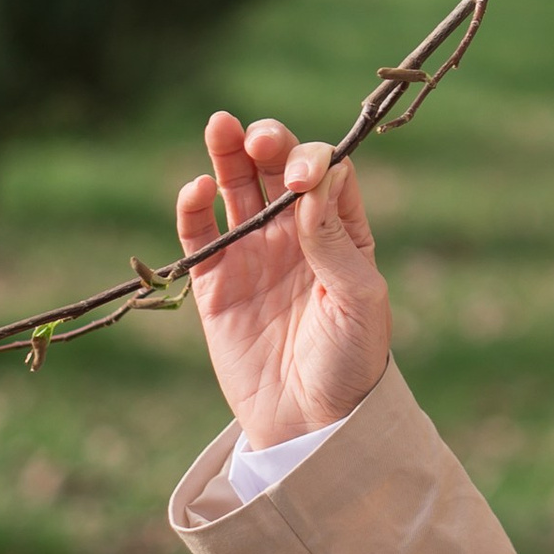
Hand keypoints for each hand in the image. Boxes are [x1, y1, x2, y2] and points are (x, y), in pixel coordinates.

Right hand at [174, 111, 392, 448]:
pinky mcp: (215, 284)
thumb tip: (316, 179)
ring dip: (227, 154)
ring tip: (220, 126)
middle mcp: (296, 234)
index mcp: (341, 231)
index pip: (326, 173)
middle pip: (278, 169)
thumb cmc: (351, 363)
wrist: (311, 427)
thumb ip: (335, 242)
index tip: (302, 177)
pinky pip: (199, 235)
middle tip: (259, 140)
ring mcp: (253, 255)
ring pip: (236, 189)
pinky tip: (197, 189)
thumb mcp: (360, 301)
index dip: (313, 161)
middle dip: (269, 143)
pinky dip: (193, 208)